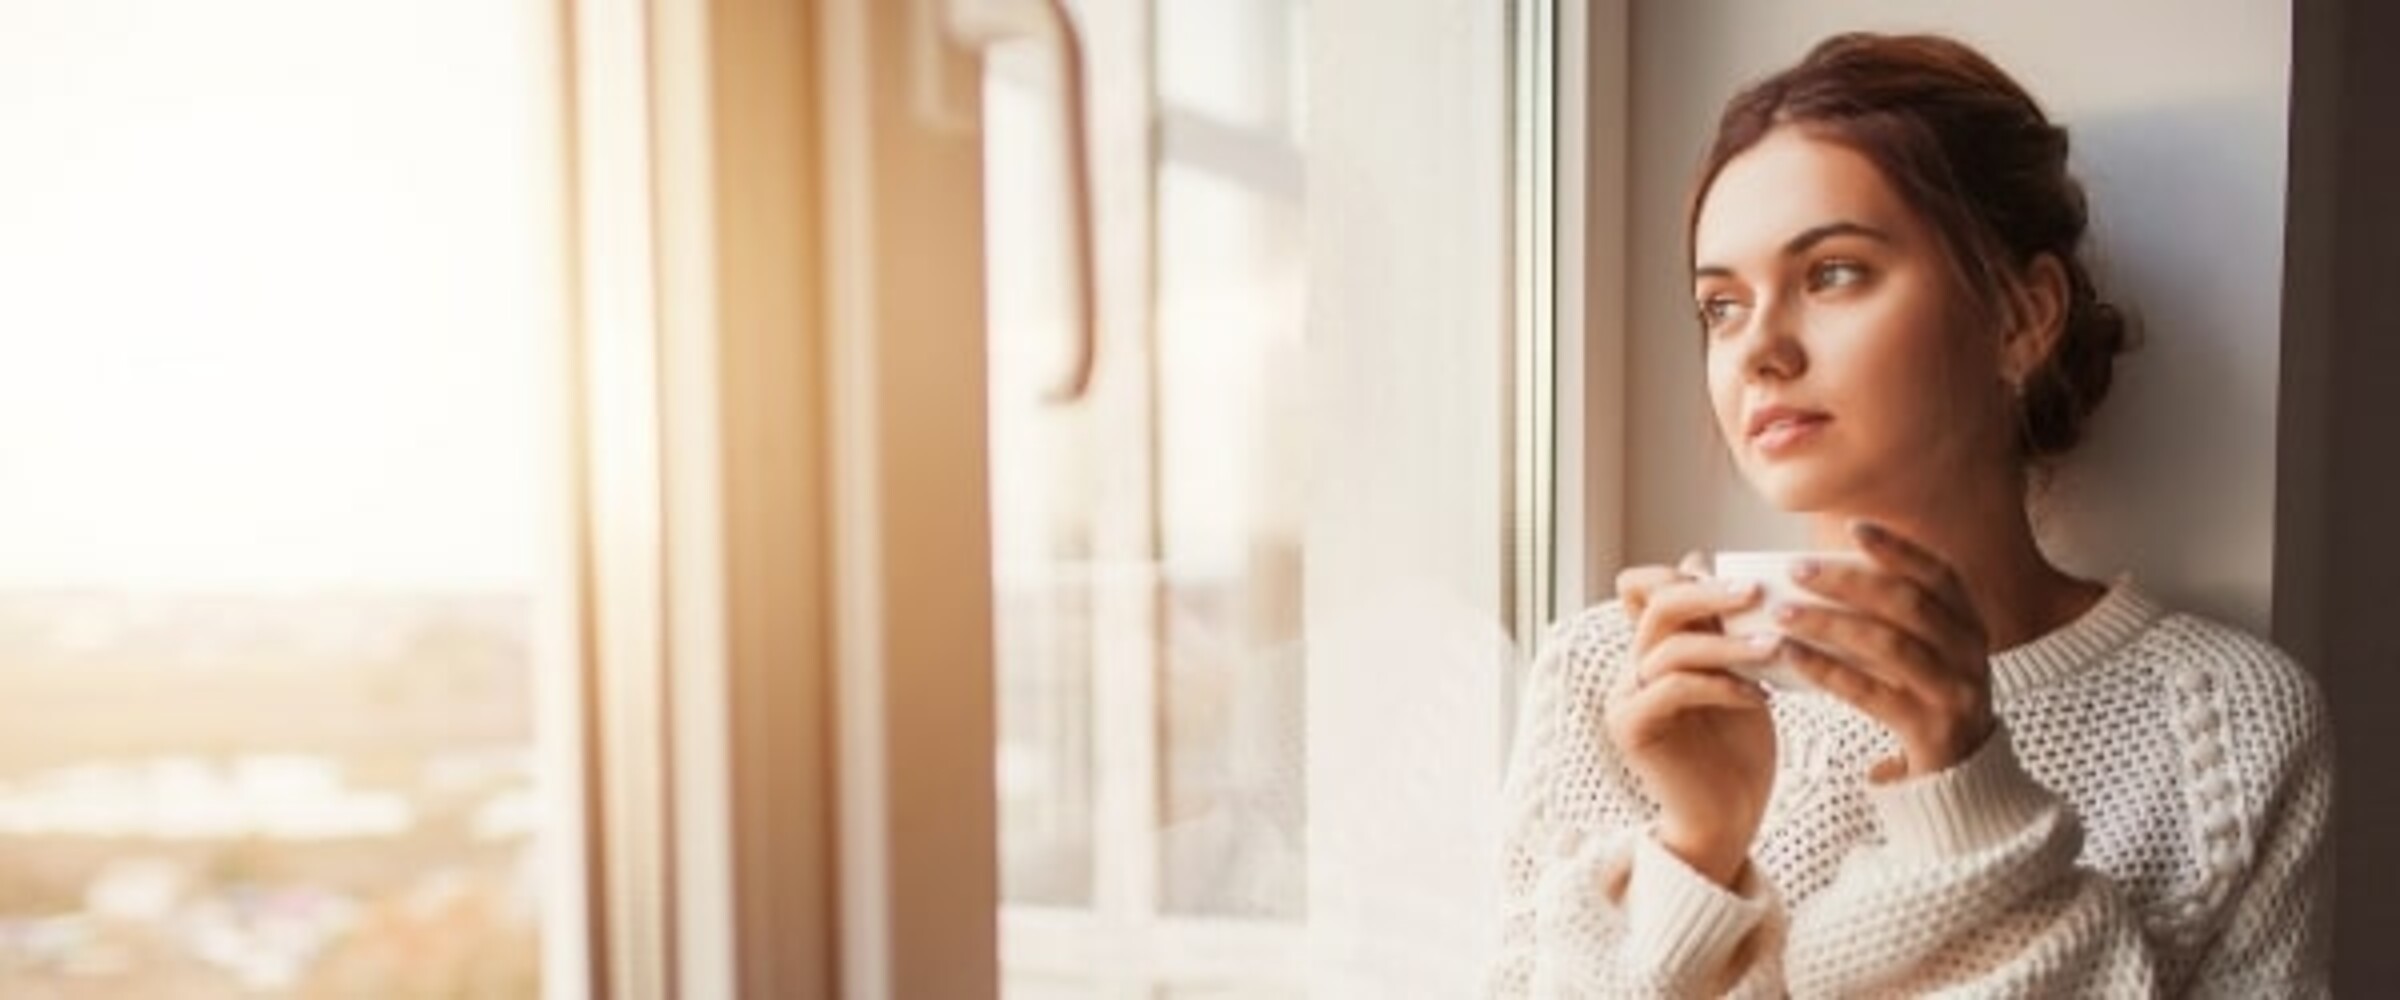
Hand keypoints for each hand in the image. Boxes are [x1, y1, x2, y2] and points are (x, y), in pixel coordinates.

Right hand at [1605, 553, 1778, 885]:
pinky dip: (1720, 684)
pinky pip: (1673, 687)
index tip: (1742, 580)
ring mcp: (1627, 697)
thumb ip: (1722, 629)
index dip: (1680, 573)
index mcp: (1652, 651)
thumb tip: (1702, 561)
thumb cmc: (1738, 752)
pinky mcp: (1633, 727)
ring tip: (1776, 647)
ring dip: (1728, 643)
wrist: (1728, 821)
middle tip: (1758, 593)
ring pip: (1670, 645)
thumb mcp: (1739, 677)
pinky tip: (1757, 696)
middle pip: (1658, 604)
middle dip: (1710, 592)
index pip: (1643, 588)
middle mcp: (1631, 668)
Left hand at [1776, 521, 1995, 778]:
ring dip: (1829, 623)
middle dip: (1848, 582)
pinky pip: (1870, 692)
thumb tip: (1823, 572)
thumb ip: (1893, 617)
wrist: (1963, 777)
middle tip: (1797, 570)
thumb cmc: (1927, 699)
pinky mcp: (1930, 730)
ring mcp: (1954, 693)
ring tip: (1782, 612)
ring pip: (1887, 645)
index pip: (1940, 575)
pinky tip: (1790, 654)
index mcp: (1970, 625)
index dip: (1899, 549)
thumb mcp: (1928, 652)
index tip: (1853, 528)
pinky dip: (1826, 669)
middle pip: (1908, 604)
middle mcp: (1969, 654)